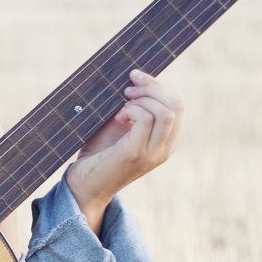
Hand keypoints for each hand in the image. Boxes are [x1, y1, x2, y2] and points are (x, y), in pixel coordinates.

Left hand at [66, 68, 184, 210]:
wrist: (84, 185)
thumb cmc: (99, 153)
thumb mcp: (120, 126)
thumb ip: (133, 107)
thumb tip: (134, 76)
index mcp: (166, 141)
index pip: (177, 105)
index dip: (157, 86)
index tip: (134, 77)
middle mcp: (164, 149)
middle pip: (176, 105)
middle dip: (152, 88)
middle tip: (127, 89)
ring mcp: (153, 154)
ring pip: (166, 111)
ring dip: (141, 99)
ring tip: (121, 106)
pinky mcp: (136, 154)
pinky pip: (146, 119)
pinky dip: (131, 110)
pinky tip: (117, 118)